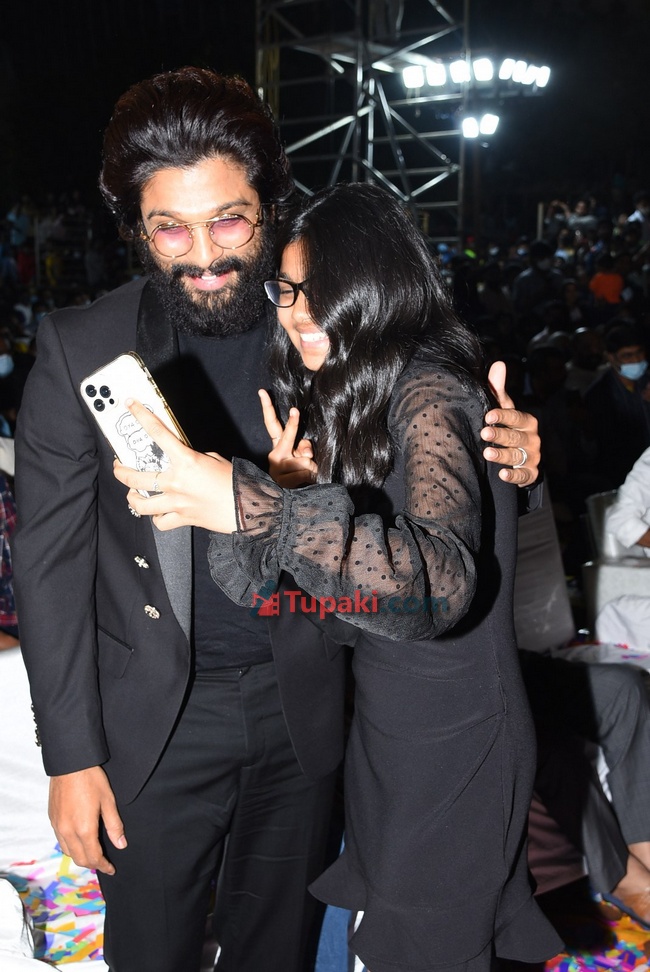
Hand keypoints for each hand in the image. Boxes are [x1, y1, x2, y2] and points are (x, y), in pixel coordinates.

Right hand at [49, 766, 125, 874]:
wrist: (70, 763)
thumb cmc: (91, 779)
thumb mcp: (108, 800)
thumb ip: (114, 825)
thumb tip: (121, 844)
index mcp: (83, 829)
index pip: (93, 857)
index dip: (103, 866)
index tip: (111, 869)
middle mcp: (67, 831)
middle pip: (79, 859)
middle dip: (92, 864)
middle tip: (103, 863)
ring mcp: (57, 826)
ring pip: (67, 851)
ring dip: (80, 856)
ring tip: (92, 854)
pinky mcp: (52, 818)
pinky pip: (60, 840)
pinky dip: (70, 846)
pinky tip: (78, 840)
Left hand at [112, 399, 236, 532]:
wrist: (250, 509)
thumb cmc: (238, 482)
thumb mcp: (215, 460)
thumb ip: (194, 458)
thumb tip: (182, 460)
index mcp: (186, 461)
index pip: (157, 433)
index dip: (141, 416)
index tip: (130, 406)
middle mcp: (176, 482)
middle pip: (134, 477)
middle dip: (120, 471)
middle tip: (119, 466)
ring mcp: (177, 503)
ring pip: (140, 504)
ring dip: (132, 497)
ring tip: (132, 493)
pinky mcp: (182, 519)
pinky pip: (160, 522)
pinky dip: (157, 518)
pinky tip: (158, 512)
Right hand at [259, 389, 317, 487]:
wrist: (293, 502)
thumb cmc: (300, 475)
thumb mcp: (304, 457)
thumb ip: (304, 448)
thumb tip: (306, 452)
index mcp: (278, 447)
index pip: (272, 424)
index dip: (267, 407)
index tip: (263, 391)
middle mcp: (275, 456)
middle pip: (285, 436)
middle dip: (292, 424)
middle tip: (295, 410)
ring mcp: (278, 468)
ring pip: (303, 458)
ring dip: (310, 466)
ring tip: (307, 475)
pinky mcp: (284, 481)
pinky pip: (304, 472)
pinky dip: (310, 475)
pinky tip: (305, 482)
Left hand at [481, 360, 540, 486]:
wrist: (520, 458)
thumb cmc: (508, 427)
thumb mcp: (503, 409)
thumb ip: (498, 389)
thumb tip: (499, 364)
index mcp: (526, 421)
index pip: (515, 416)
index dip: (503, 416)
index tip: (488, 415)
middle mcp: (532, 438)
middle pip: (516, 436)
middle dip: (500, 435)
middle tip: (484, 433)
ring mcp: (532, 457)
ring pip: (517, 456)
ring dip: (502, 455)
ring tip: (487, 453)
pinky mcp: (530, 473)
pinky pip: (524, 476)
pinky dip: (514, 476)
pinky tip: (502, 475)